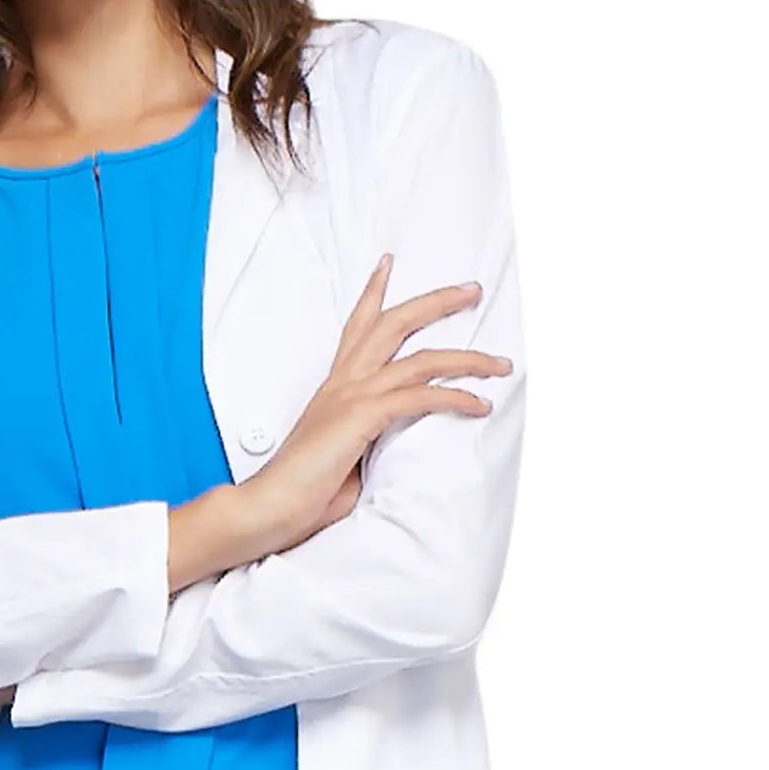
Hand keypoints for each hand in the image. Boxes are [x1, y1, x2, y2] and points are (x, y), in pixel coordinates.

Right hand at [246, 255, 509, 552]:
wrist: (269, 505)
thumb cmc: (301, 493)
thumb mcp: (342, 457)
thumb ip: (368, 442)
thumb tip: (392, 449)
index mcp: (334, 390)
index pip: (356, 329)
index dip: (373, 294)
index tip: (387, 264)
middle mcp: (343, 384)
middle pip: (394, 323)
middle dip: (436, 302)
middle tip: (470, 289)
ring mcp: (352, 396)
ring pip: (421, 358)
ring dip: (468, 357)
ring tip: (500, 363)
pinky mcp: (362, 417)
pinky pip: (421, 396)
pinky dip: (455, 397)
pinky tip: (479, 404)